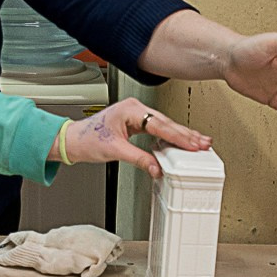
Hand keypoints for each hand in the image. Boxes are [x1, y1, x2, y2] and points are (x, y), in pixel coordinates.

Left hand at [56, 98, 210, 177]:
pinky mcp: (136, 121)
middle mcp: (134, 108)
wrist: (73, 140)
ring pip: (164, 125)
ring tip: (199, 142)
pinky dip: (170, 136)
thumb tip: (156, 168)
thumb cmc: (87, 140)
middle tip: (203, 144)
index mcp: (130, 109)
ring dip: (181, 135)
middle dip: (185, 134)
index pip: (159, 124)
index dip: (177, 136)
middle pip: (166, 123)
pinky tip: (182, 141)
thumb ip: (139, 159)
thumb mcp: (115, 151)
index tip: (191, 144)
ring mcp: (136, 114)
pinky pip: (158, 128)